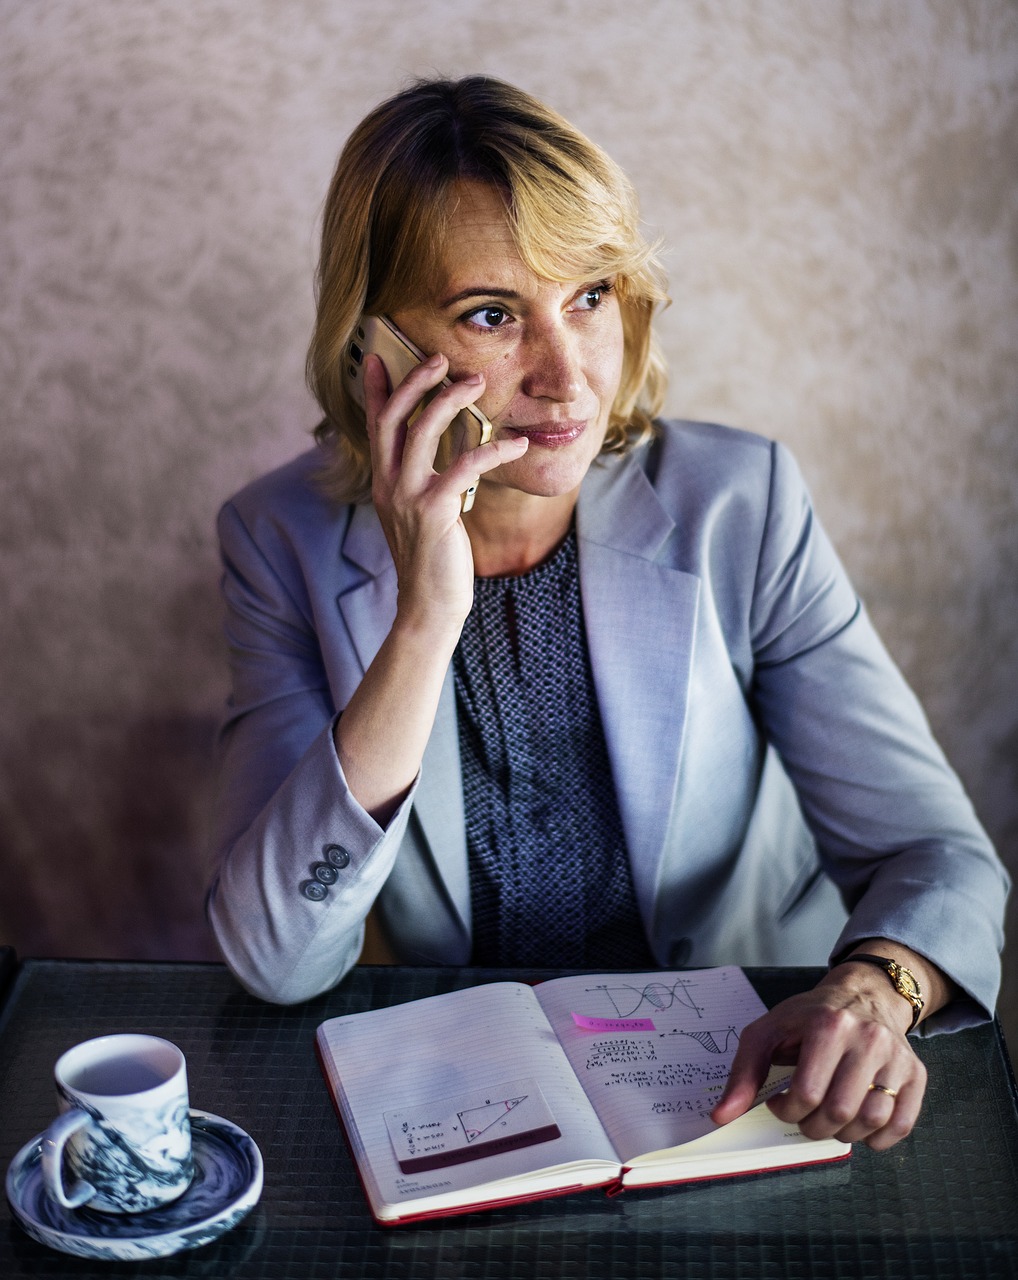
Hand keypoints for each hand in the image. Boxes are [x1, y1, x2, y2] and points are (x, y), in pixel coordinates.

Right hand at [364, 352, 526, 633]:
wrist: (429, 605)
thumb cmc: (432, 559)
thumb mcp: (418, 514)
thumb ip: (419, 481)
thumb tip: (432, 453)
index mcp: (383, 482)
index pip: (374, 426)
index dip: (376, 389)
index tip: (377, 356)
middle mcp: (389, 485)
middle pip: (392, 418)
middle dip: (415, 382)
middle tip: (440, 359)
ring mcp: (408, 498)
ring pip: (422, 432)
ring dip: (449, 400)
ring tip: (475, 383)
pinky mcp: (435, 512)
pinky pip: (464, 466)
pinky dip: (492, 449)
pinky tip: (517, 444)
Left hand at [711, 969, 927, 1150]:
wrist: (863, 994)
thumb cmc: (809, 1017)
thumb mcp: (767, 1031)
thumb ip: (743, 1073)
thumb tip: (721, 1116)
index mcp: (828, 1025)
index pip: (807, 1093)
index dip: (787, 1111)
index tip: (781, 1104)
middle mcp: (868, 1039)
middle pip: (840, 1112)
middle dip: (813, 1127)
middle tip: (804, 1118)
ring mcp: (896, 1057)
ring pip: (872, 1121)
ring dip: (844, 1134)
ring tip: (829, 1119)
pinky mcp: (916, 1073)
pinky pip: (903, 1124)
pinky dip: (879, 1139)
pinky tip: (859, 1129)